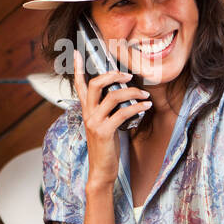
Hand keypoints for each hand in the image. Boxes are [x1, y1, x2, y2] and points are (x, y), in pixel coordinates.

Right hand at [72, 48, 150, 185]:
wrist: (101, 170)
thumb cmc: (106, 147)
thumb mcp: (104, 124)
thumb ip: (108, 109)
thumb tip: (124, 93)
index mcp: (86, 110)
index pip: (79, 85)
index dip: (77, 68)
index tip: (76, 53)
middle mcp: (88, 113)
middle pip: (96, 84)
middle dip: (113, 75)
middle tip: (128, 75)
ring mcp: (95, 122)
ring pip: (113, 96)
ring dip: (133, 92)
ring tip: (145, 95)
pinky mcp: (105, 131)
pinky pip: (123, 112)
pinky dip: (138, 107)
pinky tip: (146, 107)